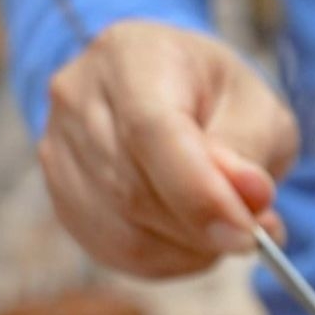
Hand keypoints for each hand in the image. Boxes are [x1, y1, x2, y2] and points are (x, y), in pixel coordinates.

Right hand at [38, 20, 299, 278]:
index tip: (247, 233)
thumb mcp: (256, 106)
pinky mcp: (61, 195)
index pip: (151, 131)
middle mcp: (79, 96)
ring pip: (125, 230)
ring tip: (225, 227)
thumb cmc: (216, 96)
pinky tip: (192, 238)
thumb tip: (248, 199)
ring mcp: (59, 148)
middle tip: (252, 233)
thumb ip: (251, 148)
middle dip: (202, 227)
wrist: (167, 90)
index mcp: (132, 56)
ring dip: (189, 247)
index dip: (200, 194)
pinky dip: (167, 258)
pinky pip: (115, 249)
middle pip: (135, 190)